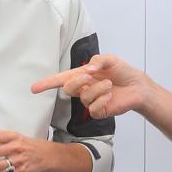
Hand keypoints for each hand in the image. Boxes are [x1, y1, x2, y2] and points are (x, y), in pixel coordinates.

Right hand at [31, 53, 145, 117]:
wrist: (137, 86)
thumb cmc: (122, 72)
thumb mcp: (109, 59)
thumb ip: (97, 60)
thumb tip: (87, 68)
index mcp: (82, 76)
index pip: (60, 80)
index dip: (46, 84)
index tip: (34, 88)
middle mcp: (83, 89)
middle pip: (68, 88)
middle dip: (77, 81)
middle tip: (90, 76)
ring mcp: (90, 101)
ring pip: (84, 97)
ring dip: (97, 89)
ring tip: (109, 84)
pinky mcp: (99, 112)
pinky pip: (93, 108)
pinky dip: (102, 100)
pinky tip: (109, 96)